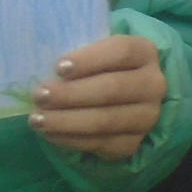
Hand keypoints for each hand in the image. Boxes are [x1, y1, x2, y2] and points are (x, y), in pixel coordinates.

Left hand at [32, 35, 168, 160]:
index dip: (90, 59)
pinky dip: (71, 139)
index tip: (58, 67)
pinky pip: (100, 144)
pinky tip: (49, 133)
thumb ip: (76, 47)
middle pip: (112, 89)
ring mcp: (147, 116)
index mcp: (145, 52)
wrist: (123, 97)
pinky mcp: (134, 143)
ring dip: (66, 121)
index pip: (123, 51)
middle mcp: (153, 85)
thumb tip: (40, 56)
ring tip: (37, 119)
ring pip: (105, 121)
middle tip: (40, 95)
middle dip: (71, 94)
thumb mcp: (95, 49)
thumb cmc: (98, 66)